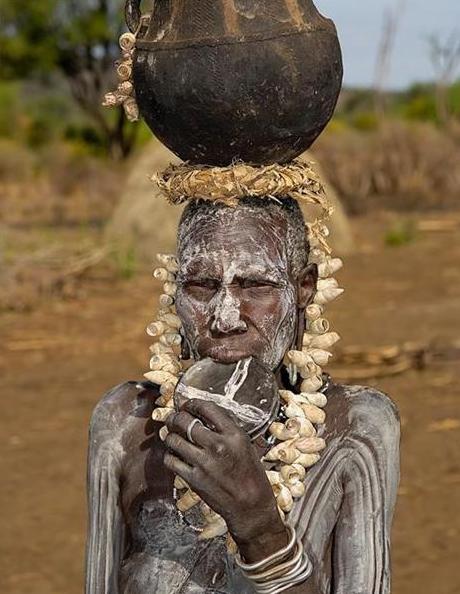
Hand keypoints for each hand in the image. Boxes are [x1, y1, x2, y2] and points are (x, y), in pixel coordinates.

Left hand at [164, 399, 287, 556]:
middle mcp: (218, 446)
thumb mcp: (246, 445)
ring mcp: (204, 463)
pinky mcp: (194, 479)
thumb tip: (206, 417)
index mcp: (234, 434)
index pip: (207, 408)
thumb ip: (227, 430)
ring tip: (170, 434)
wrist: (251, 506)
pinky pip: (171, 461)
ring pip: (174, 439)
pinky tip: (173, 453)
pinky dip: (169, 454)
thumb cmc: (252, 476)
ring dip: (169, 434)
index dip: (192, 403)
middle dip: (176, 417)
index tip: (187, 404)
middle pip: (186, 421)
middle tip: (173, 417)